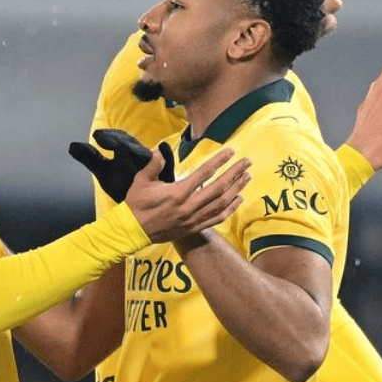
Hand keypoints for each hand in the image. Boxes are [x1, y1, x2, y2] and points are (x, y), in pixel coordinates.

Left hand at [69, 128, 174, 202]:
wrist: (141, 206)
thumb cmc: (123, 185)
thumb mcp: (103, 172)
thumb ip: (89, 158)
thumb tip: (71, 146)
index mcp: (126, 153)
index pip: (118, 140)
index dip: (108, 137)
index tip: (97, 136)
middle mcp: (139, 156)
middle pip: (132, 144)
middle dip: (120, 141)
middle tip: (105, 139)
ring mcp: (153, 167)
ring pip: (148, 154)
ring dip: (137, 149)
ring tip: (125, 145)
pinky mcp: (165, 177)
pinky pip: (168, 166)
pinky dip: (166, 158)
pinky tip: (164, 149)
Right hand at [124, 147, 249, 241]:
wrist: (133, 231)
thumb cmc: (136, 204)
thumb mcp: (140, 181)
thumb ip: (152, 165)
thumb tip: (160, 151)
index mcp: (177, 193)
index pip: (204, 173)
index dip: (219, 161)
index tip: (231, 151)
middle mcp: (189, 207)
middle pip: (219, 188)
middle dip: (235, 173)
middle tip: (247, 162)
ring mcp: (193, 219)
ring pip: (221, 203)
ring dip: (236, 189)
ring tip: (246, 177)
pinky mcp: (194, 228)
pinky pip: (217, 218)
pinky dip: (230, 209)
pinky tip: (238, 199)